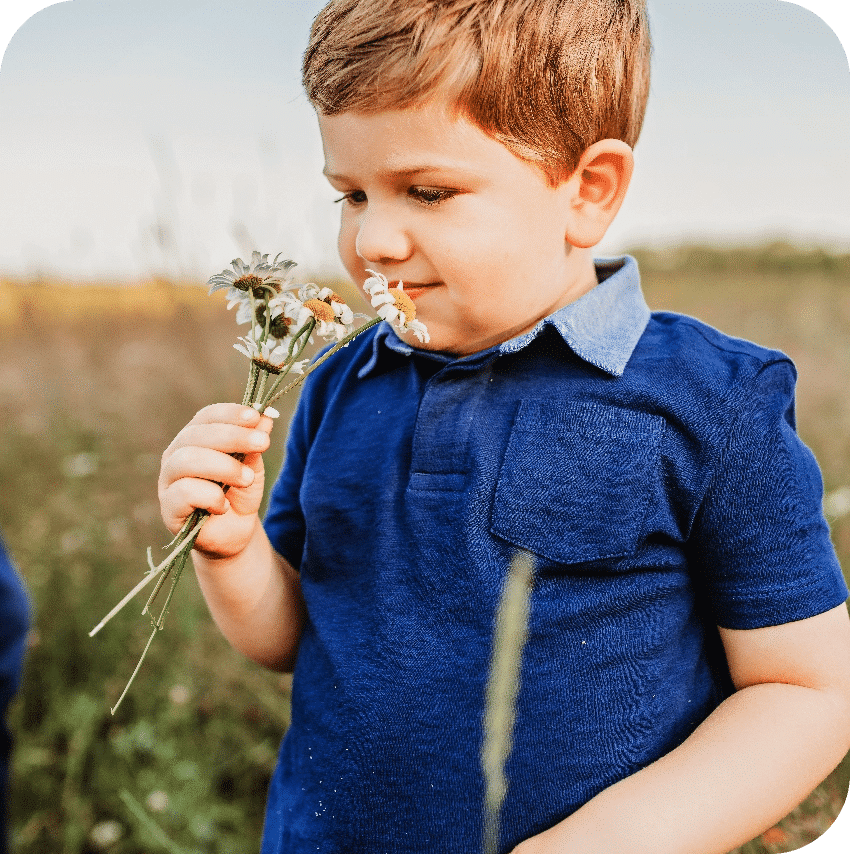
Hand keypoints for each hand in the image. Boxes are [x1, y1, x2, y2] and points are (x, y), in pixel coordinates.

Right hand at [158, 403, 273, 558]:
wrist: (234, 533)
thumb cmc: (239, 494)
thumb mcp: (252, 466)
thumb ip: (254, 443)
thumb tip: (265, 417)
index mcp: (194, 439)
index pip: (206, 417)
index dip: (229, 414)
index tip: (255, 417)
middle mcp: (175, 456)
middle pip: (196, 435)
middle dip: (233, 437)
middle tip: (262, 443)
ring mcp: (167, 482)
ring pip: (187, 461)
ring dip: (224, 466)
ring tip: (247, 479)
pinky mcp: (168, 509)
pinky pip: (184, 493)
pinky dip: (210, 497)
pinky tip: (224, 506)